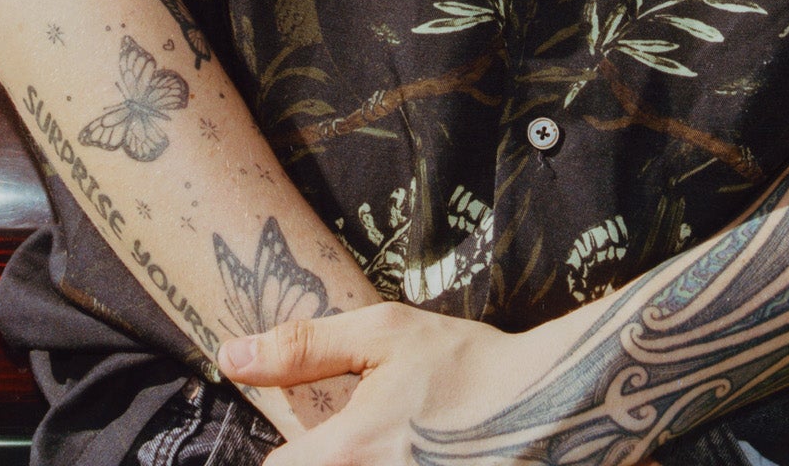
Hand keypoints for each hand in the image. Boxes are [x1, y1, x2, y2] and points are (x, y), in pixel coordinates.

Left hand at [221, 306, 504, 464]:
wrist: (557, 407)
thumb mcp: (384, 335)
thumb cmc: (468, 366)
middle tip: (356, 435)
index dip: (282, 455)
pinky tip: (412, 456)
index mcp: (350, 454)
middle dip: (322, 459)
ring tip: (383, 447)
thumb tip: (231, 357)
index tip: (305, 438)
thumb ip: (303, 347)